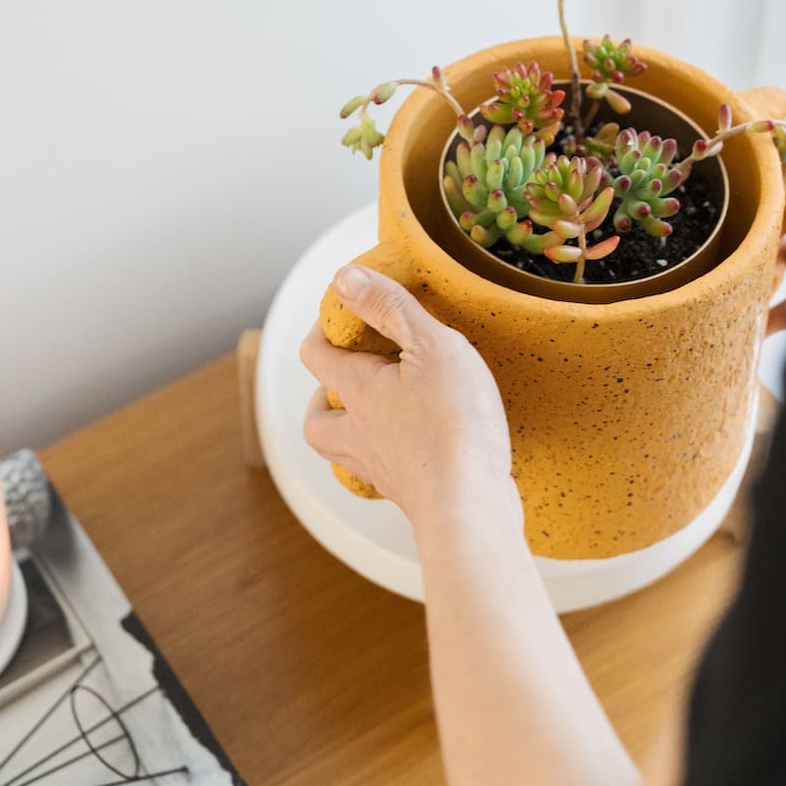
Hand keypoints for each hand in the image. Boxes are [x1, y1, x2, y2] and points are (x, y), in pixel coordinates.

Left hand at [301, 265, 517, 533]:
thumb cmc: (453, 424)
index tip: (346, 311)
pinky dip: (386, 458)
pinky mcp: (409, 494)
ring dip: (345, 430)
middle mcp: (359, 433)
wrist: (469, 508)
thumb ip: (389, 306)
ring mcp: (382, 468)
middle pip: (316, 418)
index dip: (323, 327)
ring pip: (341, 452)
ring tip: (373, 413)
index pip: (316, 354)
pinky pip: (380, 475)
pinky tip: (414, 447)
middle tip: (350, 373)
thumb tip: (342, 278)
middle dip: (324, 392)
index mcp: (359, 392)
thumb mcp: (431, 344)